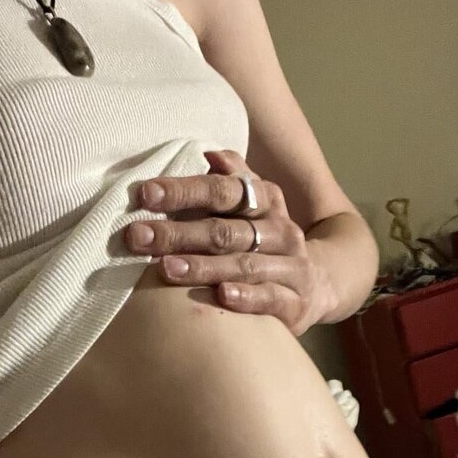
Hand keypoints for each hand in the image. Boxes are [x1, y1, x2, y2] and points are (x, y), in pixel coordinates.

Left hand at [124, 149, 328, 335]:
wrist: (320, 284)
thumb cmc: (266, 242)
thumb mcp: (253, 207)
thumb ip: (230, 181)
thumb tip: (209, 153)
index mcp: (266, 201)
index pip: (223, 190)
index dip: (183, 191)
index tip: (144, 194)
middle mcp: (281, 231)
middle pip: (226, 229)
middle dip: (178, 232)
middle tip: (137, 236)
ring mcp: (291, 267)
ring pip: (245, 264)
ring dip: (203, 267)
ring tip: (166, 268)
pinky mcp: (296, 304)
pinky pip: (271, 298)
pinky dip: (246, 297)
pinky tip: (221, 297)